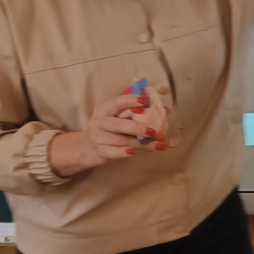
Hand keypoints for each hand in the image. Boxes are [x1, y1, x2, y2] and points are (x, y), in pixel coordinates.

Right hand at [49, 89, 166, 174]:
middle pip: (118, 124)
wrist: (88, 149)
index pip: (117, 102)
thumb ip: (136, 114)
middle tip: (152, 131)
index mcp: (104, 109)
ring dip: (139, 143)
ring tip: (156, 145)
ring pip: (120, 140)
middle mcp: (98, 121)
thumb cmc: (109, 130)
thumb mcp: (118, 118)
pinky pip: (112, 152)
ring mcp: (97, 137)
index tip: (146, 102)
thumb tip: (165, 110)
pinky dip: (122, 152)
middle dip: (136, 127)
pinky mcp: (99, 151)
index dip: (131, 101)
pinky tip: (133, 152)